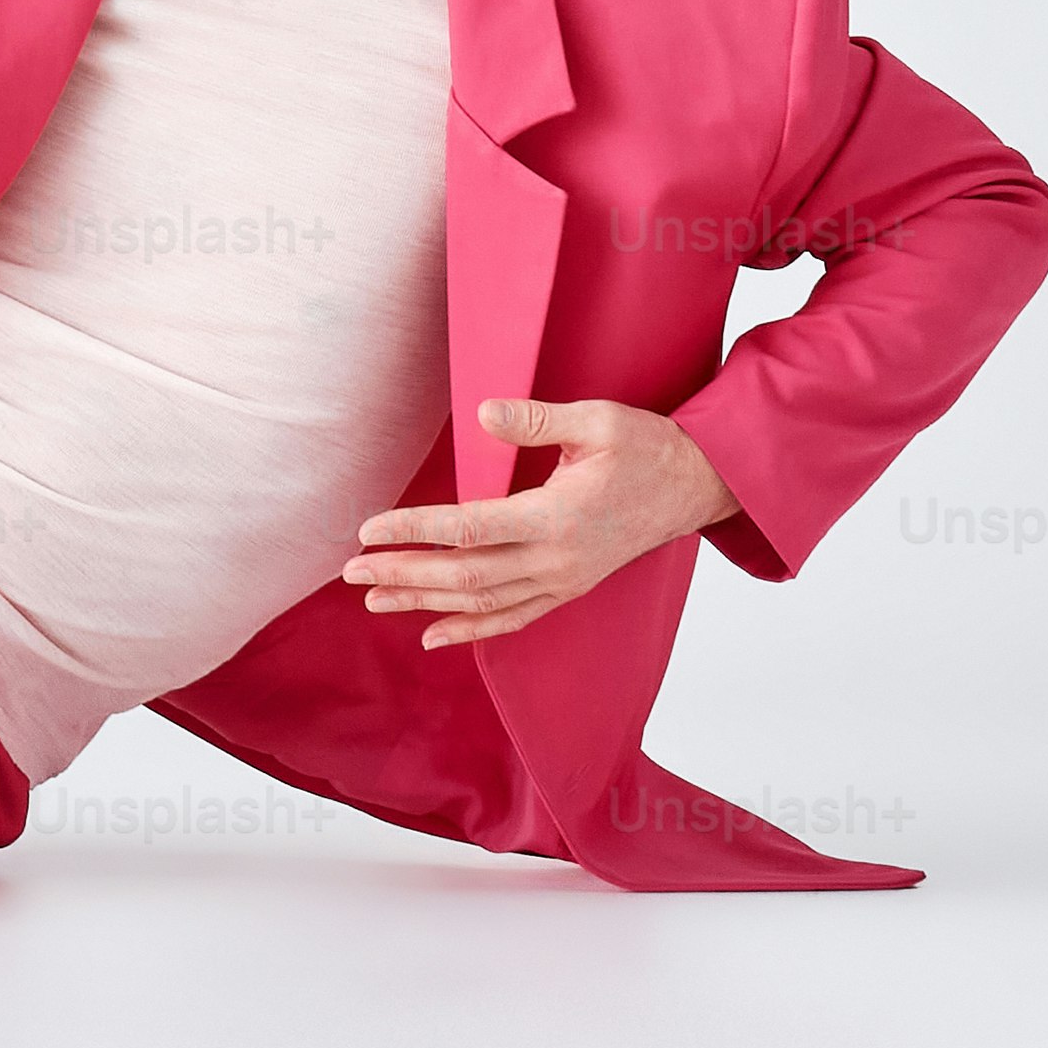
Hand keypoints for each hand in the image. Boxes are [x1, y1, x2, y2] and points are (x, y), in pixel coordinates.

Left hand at [339, 398, 739, 649]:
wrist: (695, 488)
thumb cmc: (645, 448)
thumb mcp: (596, 421)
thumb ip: (537, 420)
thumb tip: (483, 413)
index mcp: (558, 516)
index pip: (470, 528)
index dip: (415, 530)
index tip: (369, 528)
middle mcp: (557, 559)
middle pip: (466, 575)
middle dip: (404, 574)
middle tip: (352, 568)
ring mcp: (563, 581)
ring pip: (483, 602)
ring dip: (424, 602)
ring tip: (373, 598)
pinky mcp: (568, 589)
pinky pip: (513, 618)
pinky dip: (470, 629)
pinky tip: (432, 634)